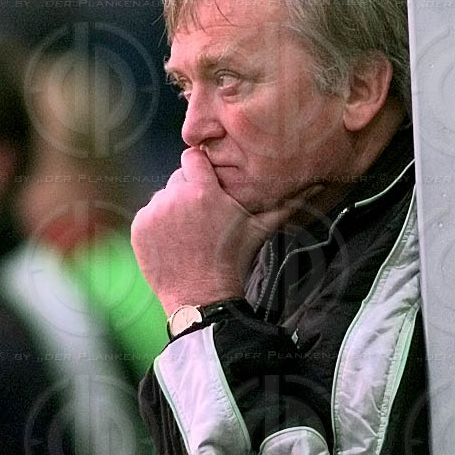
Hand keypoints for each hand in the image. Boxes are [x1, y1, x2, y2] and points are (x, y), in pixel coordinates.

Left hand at [131, 149, 301, 314]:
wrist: (202, 297)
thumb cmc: (233, 261)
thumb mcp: (259, 230)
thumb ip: (282, 204)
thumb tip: (314, 186)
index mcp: (204, 190)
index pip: (193, 157)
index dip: (200, 170)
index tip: (205, 183)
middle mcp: (175, 197)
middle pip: (177, 179)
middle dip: (187, 192)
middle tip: (200, 216)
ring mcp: (154, 213)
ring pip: (162, 197)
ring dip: (172, 209)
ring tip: (187, 232)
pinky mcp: (139, 228)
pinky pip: (147, 215)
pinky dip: (156, 225)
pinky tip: (173, 242)